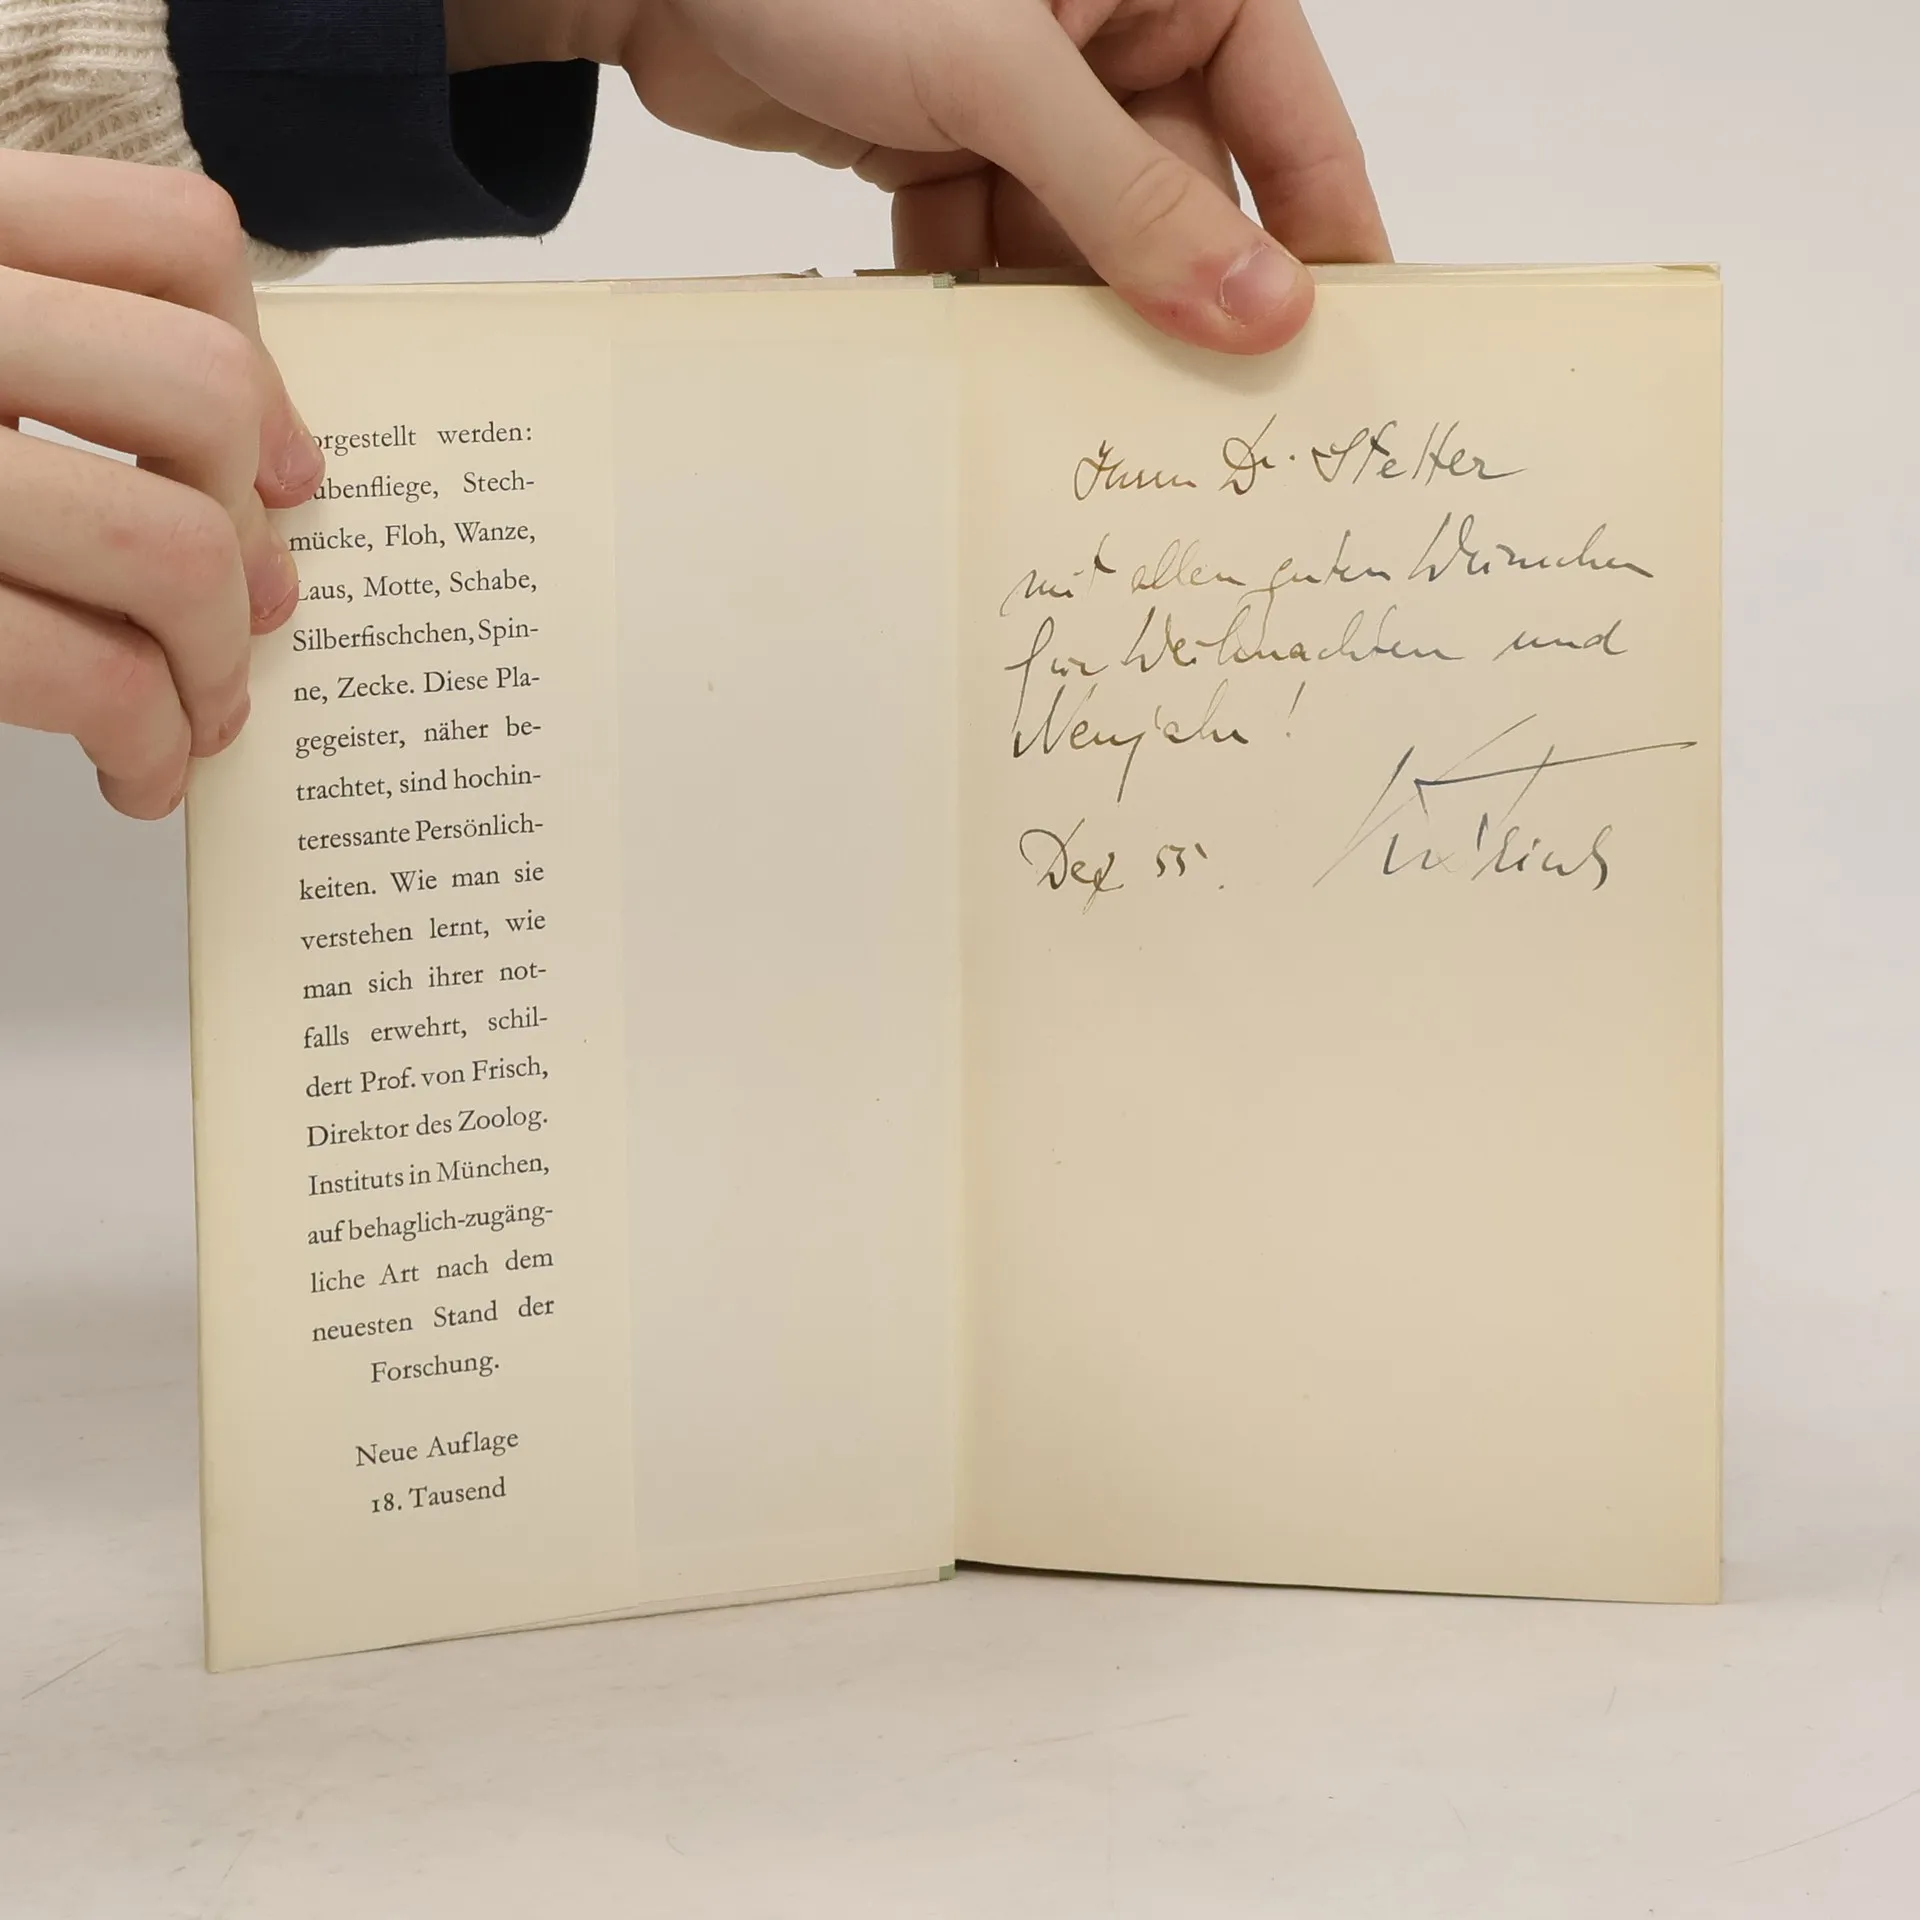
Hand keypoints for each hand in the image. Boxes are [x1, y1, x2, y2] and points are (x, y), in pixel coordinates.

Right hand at [0, 153, 323, 818]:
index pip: (174, 238)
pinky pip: (87, 672)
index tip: (284, 475)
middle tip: (244, 618)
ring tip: (193, 710)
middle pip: (200, 395)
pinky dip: (149, 744)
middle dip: (251, 536)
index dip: (265, 370)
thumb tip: (272, 487)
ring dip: (214, 660)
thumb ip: (56, 355)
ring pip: (166, 544)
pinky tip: (136, 770)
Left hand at [448, 0, 1389, 353]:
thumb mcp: (1002, 75)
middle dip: (1171, 305)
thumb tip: (1257, 306)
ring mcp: (1023, 93)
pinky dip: (980, 301)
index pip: (1290, 118)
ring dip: (1066, 321)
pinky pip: (994, 246)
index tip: (1340, 350)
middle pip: (1180, 199)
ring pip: (1082, 240)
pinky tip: (971, 357)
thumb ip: (1129, 198)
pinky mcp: (945, 142)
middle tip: (1192, 426)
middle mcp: (1109, 30)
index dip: (1319, 235)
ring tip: (1068, 413)